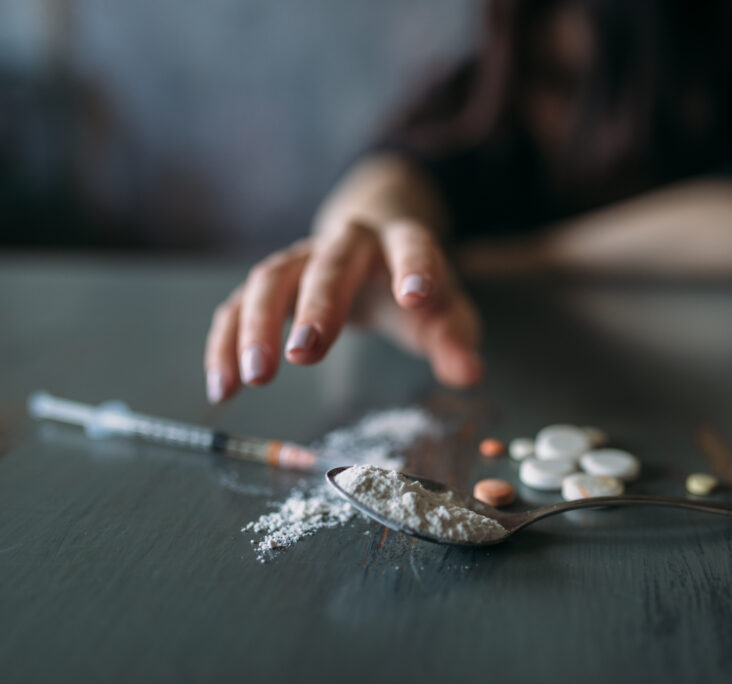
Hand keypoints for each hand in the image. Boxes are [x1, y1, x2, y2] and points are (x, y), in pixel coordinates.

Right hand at [203, 219, 483, 402]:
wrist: (375, 250)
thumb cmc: (415, 290)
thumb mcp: (445, 312)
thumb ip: (455, 339)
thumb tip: (468, 375)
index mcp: (401, 243)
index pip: (413, 246)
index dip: (416, 268)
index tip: (416, 298)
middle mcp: (348, 243)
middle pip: (329, 264)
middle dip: (316, 306)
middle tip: (303, 355)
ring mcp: (303, 259)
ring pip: (271, 279)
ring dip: (257, 327)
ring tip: (255, 378)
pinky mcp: (272, 284)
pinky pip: (238, 306)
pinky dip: (226, 344)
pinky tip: (223, 388)